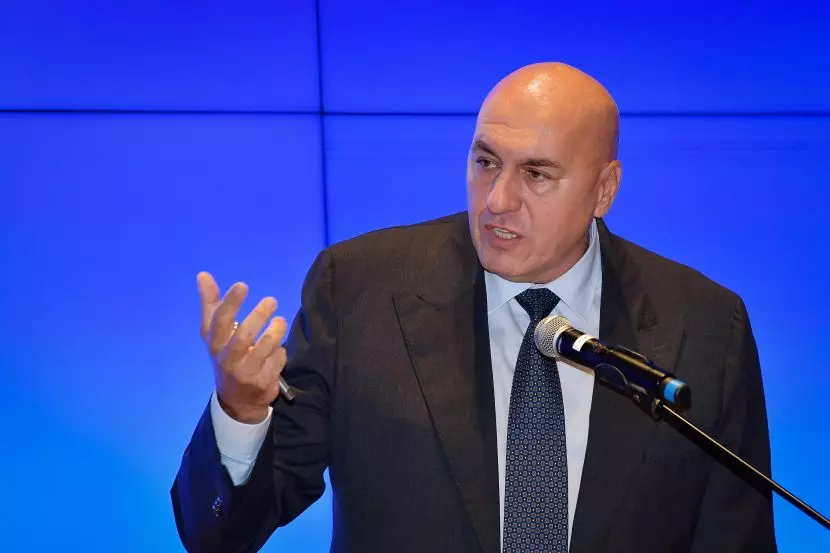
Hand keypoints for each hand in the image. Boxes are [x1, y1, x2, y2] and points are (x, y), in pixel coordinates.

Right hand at [197, 272, 287, 423]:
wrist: (237, 400)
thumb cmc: (226, 356)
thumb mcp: (214, 334)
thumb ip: (211, 304)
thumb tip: (202, 275)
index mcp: (215, 343)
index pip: (219, 321)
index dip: (230, 302)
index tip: (243, 285)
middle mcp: (228, 359)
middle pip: (244, 335)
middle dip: (259, 315)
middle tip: (271, 300)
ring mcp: (246, 373)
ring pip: (265, 348)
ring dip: (276, 331)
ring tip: (280, 320)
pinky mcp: (263, 383)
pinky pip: (278, 361)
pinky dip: (281, 352)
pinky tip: (278, 350)